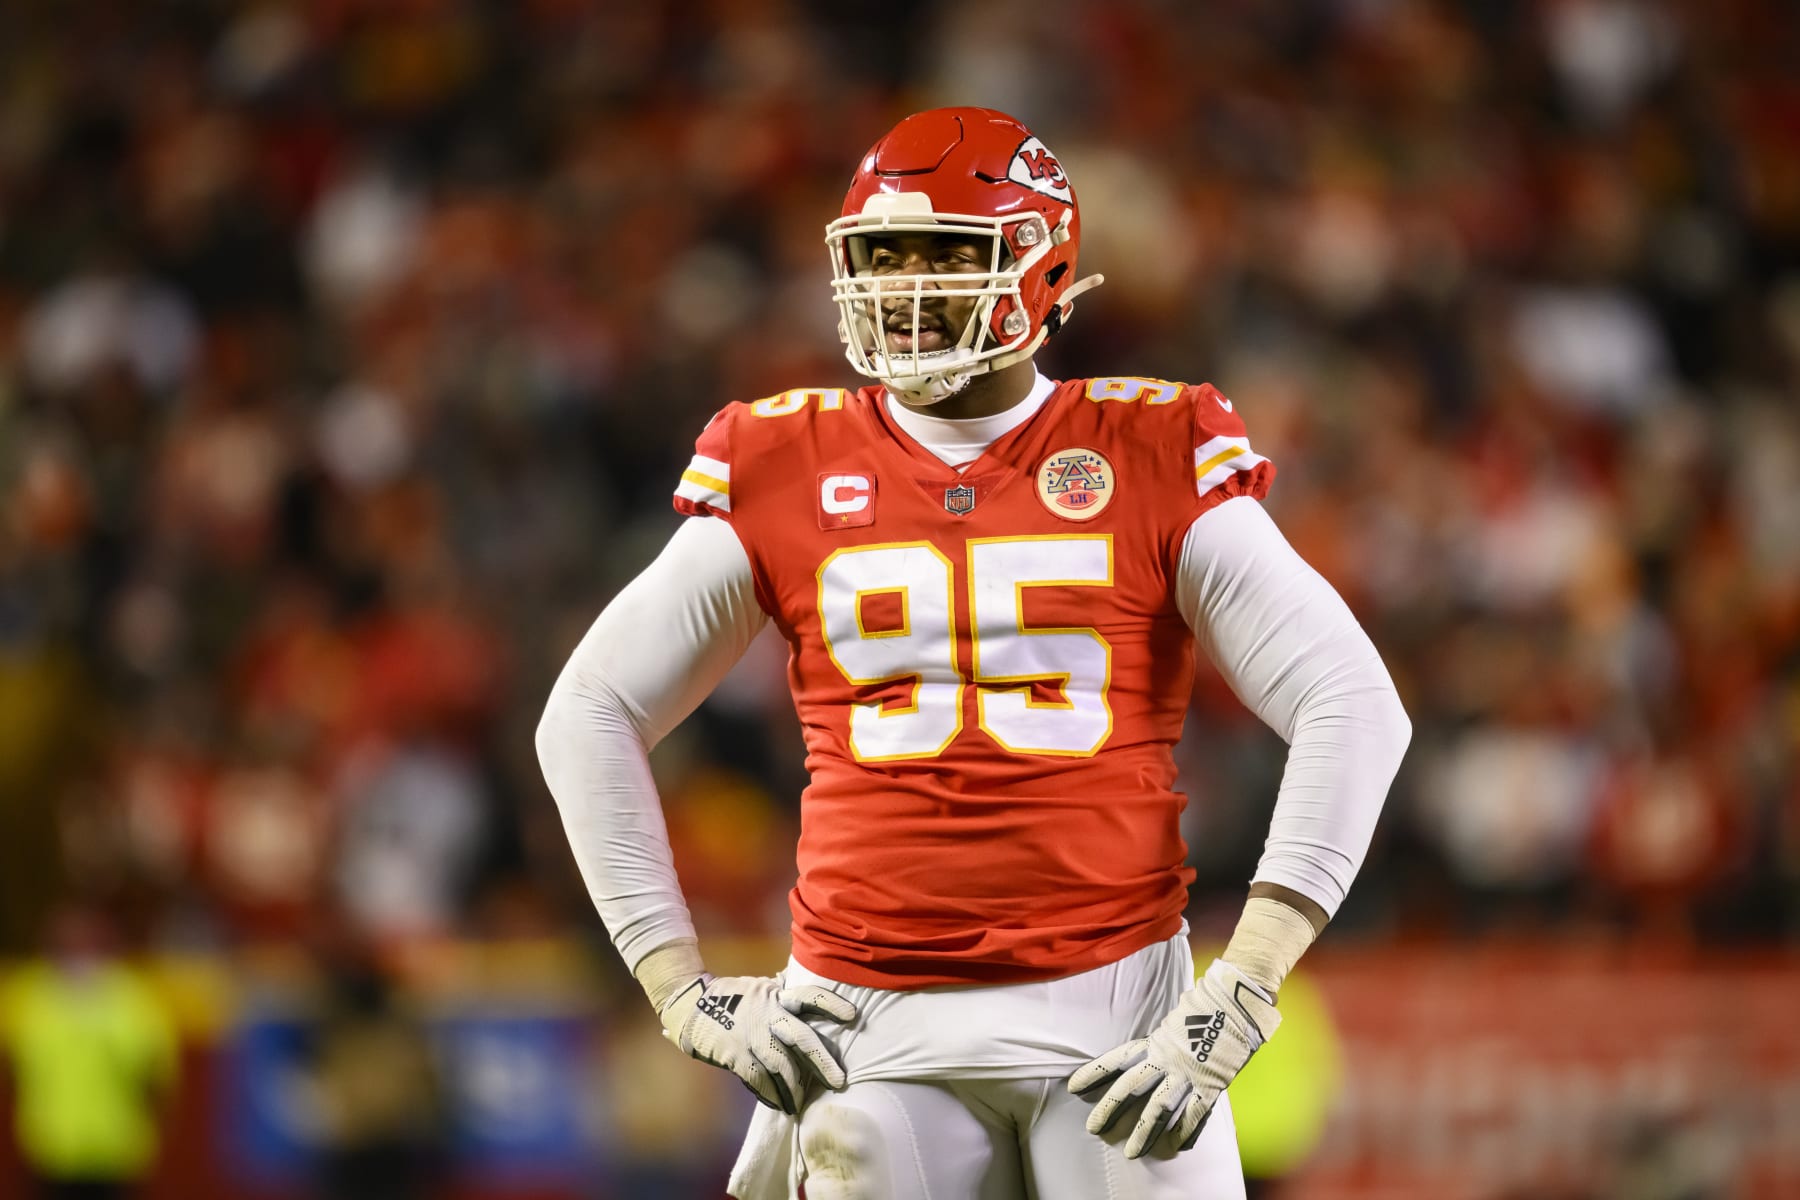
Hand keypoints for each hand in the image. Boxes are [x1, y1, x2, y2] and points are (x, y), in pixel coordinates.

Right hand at [659, 974, 858, 1113]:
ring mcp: (751, 1035)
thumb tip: (810, 999)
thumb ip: (784, 995)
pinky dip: (771, 1094)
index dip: (831, 1004)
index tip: (854, 1015)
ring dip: (795, 1087)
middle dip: (822, 1061)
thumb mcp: (761, 988)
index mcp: (777, 996)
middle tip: (840, 1081)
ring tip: (803, 1103)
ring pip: (781, 1064)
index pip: (810, 996)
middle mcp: (768, 1014)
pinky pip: (758, 1079)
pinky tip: (780, 1104)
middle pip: (801, 1037)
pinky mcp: (735, 1054)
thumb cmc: (732, 997)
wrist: (691, 1006)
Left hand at [1068, 958, 1278, 1158]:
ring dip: (1144, 1133)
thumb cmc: (1204, 1007)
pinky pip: (1194, 1114)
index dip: (1094, 1073)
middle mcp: (1166, 1059)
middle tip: (1093, 1128)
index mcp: (1154, 1041)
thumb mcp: (1173, 1021)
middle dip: (1109, 1109)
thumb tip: (1147, 1052)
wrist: (1234, 1003)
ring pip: (1159, 1109)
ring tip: (1130, 1152)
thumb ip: (1159, 1041)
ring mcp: (1188, 1074)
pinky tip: (1175, 1147)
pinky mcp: (1211, 1085)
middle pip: (1130, 1088)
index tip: (1073, 1087)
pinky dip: (1184, 1132)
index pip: (1116, 1059)